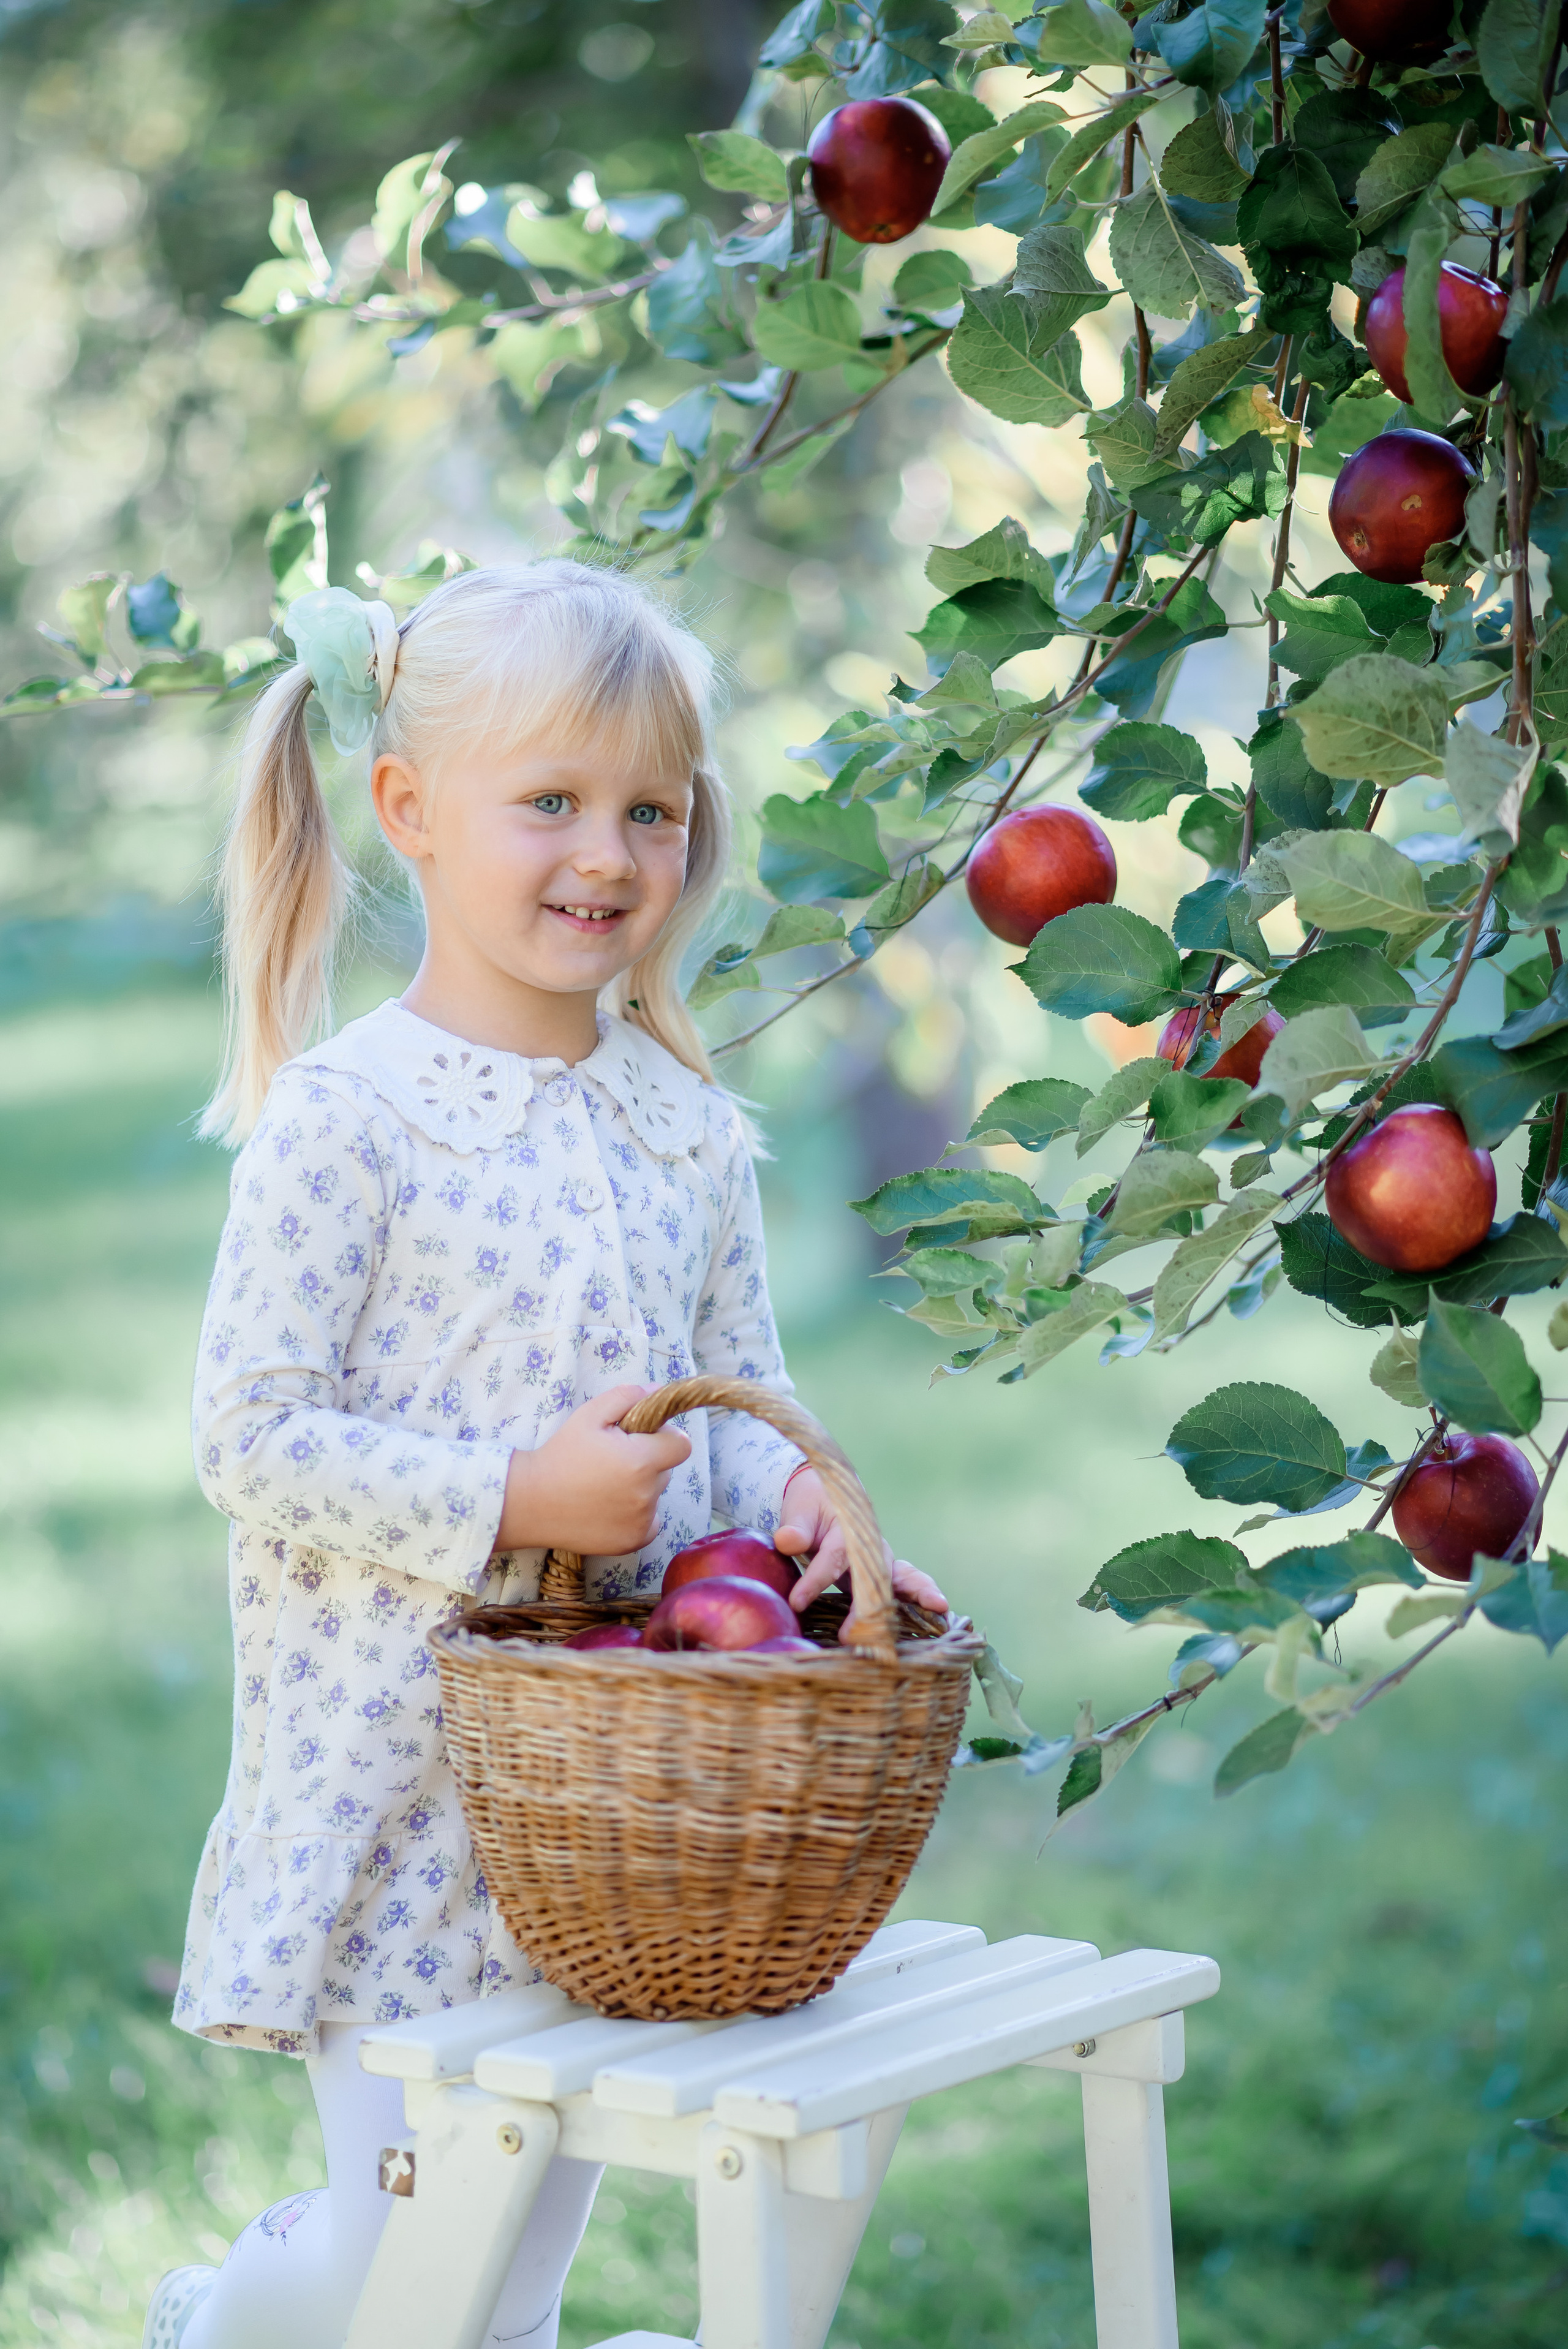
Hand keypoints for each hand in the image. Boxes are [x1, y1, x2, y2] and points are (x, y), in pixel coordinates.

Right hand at [495, 1386, 691, 1556]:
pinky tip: (610, 1507)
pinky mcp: (633, 1542)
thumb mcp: (589, 1415)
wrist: (531, 1502)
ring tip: (605, 1485)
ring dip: (642, 1487)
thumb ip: (627, 1396)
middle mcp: (646, 1494)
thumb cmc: (560, 1455)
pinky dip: (638, 1515)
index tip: (642, 1438)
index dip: (665, 1436)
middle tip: (614, 1460)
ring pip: (656, 1495)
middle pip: (667, 1470)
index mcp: (641, 1461)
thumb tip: (659, 1391)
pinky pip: (651, 1522)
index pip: (682, 1444)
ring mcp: (641, 1522)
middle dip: (649, 1461)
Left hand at [774, 1467, 946, 1637]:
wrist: (829, 1493)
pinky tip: (939, 1615)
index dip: (815, 1580)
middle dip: (871, 1602)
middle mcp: (871, 1544)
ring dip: (919, 1593)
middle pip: (878, 1570)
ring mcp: (883, 1558)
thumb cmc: (812, 1505)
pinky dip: (921, 1597)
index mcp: (848, 1529)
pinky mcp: (886, 1571)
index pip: (833, 1558)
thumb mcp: (800, 1511)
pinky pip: (907, 1583)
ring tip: (938, 1608)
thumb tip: (786, 1541)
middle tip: (859, 1629)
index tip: (796, 1601)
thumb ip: (796, 1527)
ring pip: (905, 1575)